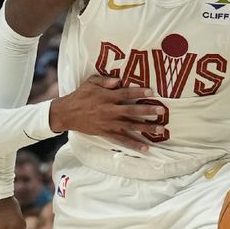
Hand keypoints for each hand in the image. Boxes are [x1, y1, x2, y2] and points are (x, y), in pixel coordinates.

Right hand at [49, 75, 165, 150]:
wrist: (67, 113)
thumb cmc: (80, 95)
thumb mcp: (90, 82)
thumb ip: (105, 81)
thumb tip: (118, 80)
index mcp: (107, 97)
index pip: (126, 94)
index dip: (139, 92)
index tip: (152, 92)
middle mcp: (110, 110)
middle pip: (132, 111)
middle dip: (148, 110)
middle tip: (162, 110)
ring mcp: (109, 123)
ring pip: (131, 126)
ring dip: (146, 128)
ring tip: (161, 130)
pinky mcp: (106, 133)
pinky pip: (122, 140)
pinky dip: (134, 144)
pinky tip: (145, 148)